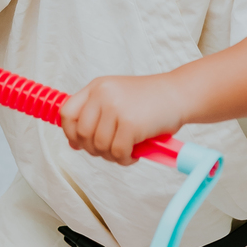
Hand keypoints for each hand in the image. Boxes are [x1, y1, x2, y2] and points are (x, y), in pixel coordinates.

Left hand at [60, 74, 184, 166]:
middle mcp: (103, 95)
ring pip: (100, 146)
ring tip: (126, 151)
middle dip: (94, 149)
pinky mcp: (130, 124)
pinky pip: (118, 152)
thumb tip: (75, 144)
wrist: (180, 94)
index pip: (67, 113)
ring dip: (112, 155)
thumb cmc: (151, 100)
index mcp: (97, 87)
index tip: (80, 143)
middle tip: (110, 150)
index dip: (70, 133)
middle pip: (82, 134)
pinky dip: (125, 159)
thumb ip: (96, 115)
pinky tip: (135, 153)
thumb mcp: (118, 98)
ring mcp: (116, 108)